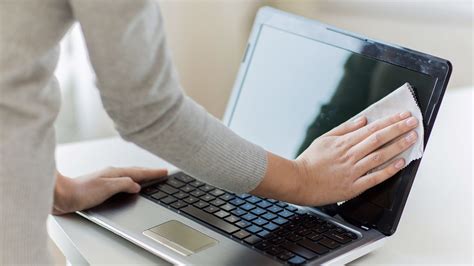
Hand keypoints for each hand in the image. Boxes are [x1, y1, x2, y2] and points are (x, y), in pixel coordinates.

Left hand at [53, 167, 167, 214]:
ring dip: (141, 175)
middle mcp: (111, 174)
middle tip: (161, 172)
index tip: (164, 171)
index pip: (139, 172)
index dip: (153, 173)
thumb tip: (136, 185)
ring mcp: (106, 179)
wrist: (61, 195)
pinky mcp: (101, 186)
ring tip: (149, 176)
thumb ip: (124, 184)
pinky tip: (129, 185)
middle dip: (149, 172)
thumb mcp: (107, 188)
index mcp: (115, 173)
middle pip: (135, 171)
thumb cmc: (80, 192)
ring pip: (129, 175)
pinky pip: (122, 181)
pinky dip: (131, 180)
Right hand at [252, 111, 418, 205]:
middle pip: (379, 139)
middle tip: (413, 122)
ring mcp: (353, 171)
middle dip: (399, 129)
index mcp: (343, 142)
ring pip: (380, 156)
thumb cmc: (309, 161)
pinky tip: (400, 163)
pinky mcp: (353, 186)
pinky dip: (389, 170)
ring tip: (412, 138)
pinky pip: (375, 177)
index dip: (390, 121)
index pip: (372, 129)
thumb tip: (362, 120)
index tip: (403, 115)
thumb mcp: (324, 139)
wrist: (298, 181)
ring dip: (398, 146)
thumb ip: (344, 129)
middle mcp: (350, 155)